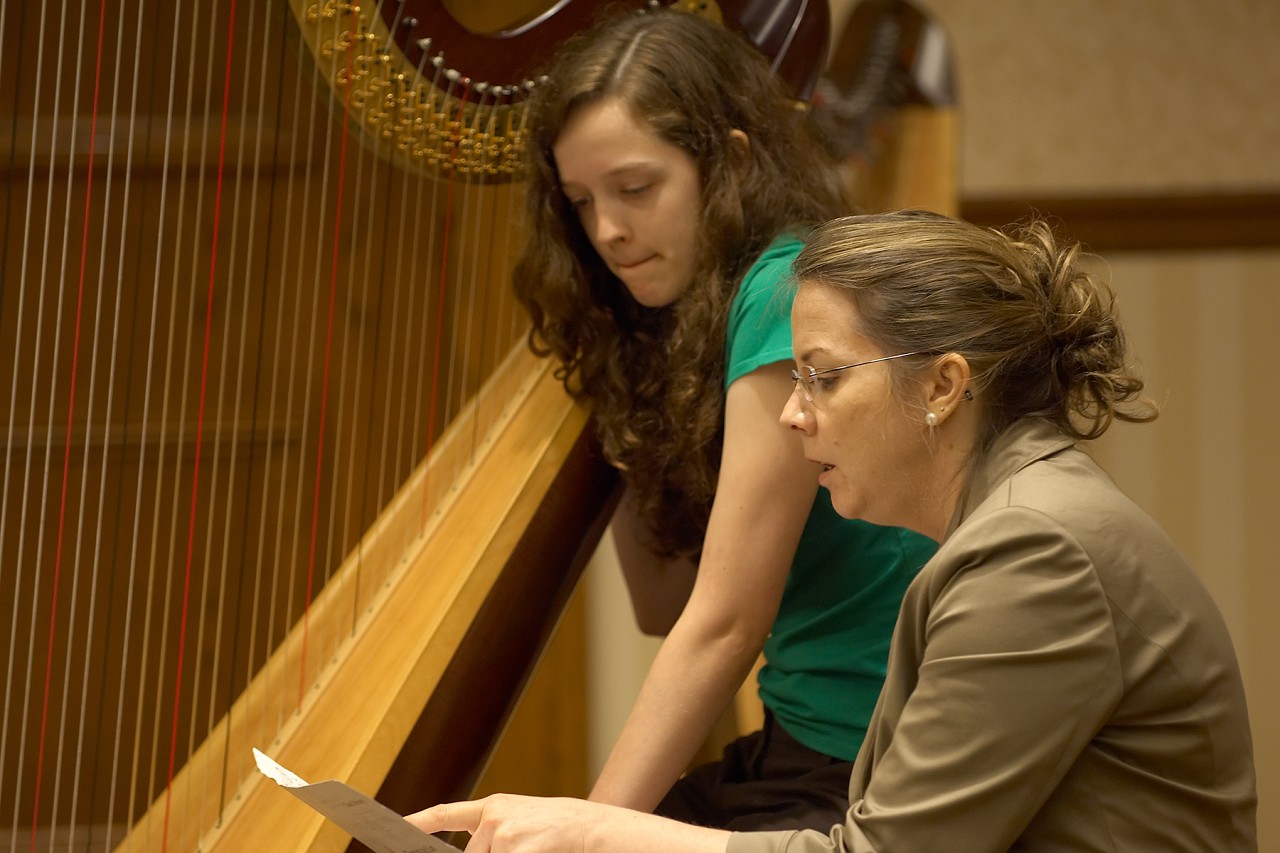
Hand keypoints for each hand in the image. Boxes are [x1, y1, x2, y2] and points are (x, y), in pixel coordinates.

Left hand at [406, 794, 728, 852]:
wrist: (596, 828)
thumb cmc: (560, 831)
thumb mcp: (524, 824)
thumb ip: (493, 835)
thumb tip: (471, 850)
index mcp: (494, 807)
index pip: (446, 814)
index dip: (417, 822)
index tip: (394, 827)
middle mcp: (495, 817)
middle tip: (524, 846)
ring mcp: (506, 834)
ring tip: (538, 847)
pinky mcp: (520, 849)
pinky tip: (539, 849)